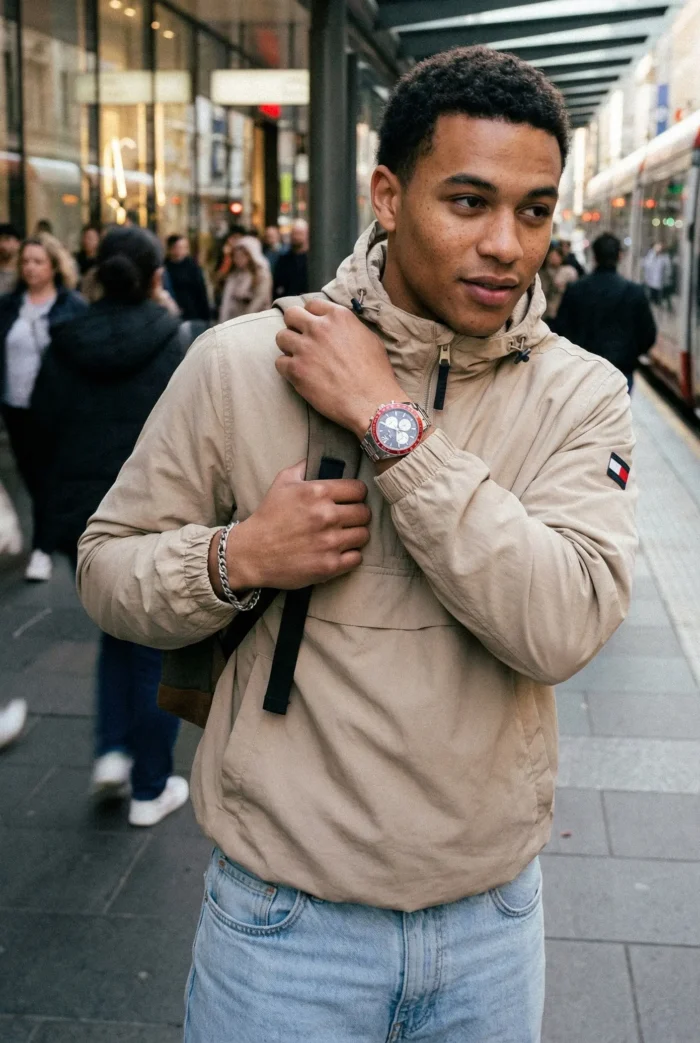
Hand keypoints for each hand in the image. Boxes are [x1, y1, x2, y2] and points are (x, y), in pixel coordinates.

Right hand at [208, 462, 370, 597]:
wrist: (251, 553)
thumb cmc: (267, 517)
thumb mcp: (281, 484)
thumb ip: (302, 468)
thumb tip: (314, 458)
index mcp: (318, 492)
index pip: (359, 489)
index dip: (356, 494)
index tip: (351, 500)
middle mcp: (326, 516)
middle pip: (365, 513)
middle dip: (359, 515)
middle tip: (349, 519)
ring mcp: (329, 542)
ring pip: (364, 535)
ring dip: (356, 535)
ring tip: (345, 536)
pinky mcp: (329, 565)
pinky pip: (357, 558)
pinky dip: (351, 556)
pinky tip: (340, 553)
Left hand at [275, 298, 403, 438]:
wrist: (371, 402)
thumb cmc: (376, 374)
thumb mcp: (370, 339)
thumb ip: (350, 328)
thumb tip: (339, 329)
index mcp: (339, 317)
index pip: (312, 305)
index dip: (311, 316)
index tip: (313, 327)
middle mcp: (319, 328)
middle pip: (291, 315)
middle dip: (294, 326)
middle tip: (301, 340)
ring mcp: (305, 348)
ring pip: (281, 337)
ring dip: (288, 347)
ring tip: (300, 359)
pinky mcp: (296, 370)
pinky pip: (280, 362)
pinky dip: (287, 369)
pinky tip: (299, 376)